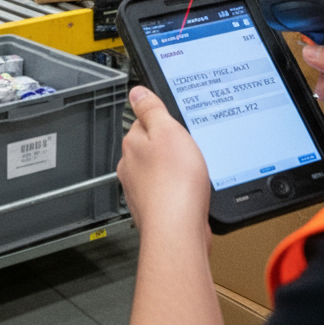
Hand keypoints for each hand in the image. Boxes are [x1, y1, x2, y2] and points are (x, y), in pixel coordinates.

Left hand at [118, 86, 209, 241]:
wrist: (179, 232)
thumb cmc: (174, 184)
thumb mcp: (168, 131)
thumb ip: (151, 109)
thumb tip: (137, 92)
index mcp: (132, 144)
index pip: (143, 121)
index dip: (164, 121)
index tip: (176, 124)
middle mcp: (131, 167)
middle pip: (152, 147)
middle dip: (169, 147)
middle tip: (189, 149)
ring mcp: (142, 190)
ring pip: (160, 170)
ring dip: (175, 170)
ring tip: (192, 172)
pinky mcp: (156, 209)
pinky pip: (168, 192)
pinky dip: (179, 191)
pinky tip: (191, 193)